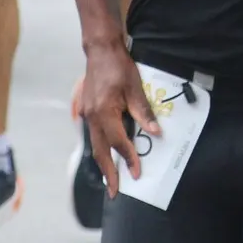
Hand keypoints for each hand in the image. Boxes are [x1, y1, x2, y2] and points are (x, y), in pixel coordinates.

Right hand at [79, 47, 159, 195]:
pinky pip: (93, 134)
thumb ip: (143, 112)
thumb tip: (155, 132)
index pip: (119, 142)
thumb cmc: (119, 67)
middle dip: (107, 173)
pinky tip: (105, 154)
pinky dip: (100, 147)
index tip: (136, 173)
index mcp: (104, 113)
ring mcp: (86, 114)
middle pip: (100, 151)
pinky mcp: (86, 110)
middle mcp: (91, 117)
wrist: (100, 50)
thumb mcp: (135, 88)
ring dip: (102, 162)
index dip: (128, 158)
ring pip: (95, 144)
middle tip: (114, 192)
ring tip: (109, 178)